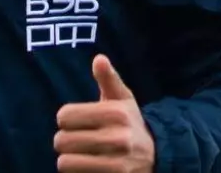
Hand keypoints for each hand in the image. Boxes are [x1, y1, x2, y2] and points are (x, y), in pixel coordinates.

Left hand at [54, 54, 155, 171]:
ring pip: (65, 163)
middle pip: (62, 141)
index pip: (64, 116)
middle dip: (64, 141)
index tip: (75, 121)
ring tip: (79, 155)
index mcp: (116, 113)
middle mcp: (118, 138)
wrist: (159, 156)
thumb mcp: (124, 99)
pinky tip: (88, 167)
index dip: (65, 118)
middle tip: (74, 140)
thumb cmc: (131, 123)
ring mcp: (117, 164)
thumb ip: (109, 78)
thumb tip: (99, 59)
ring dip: (68, 160)